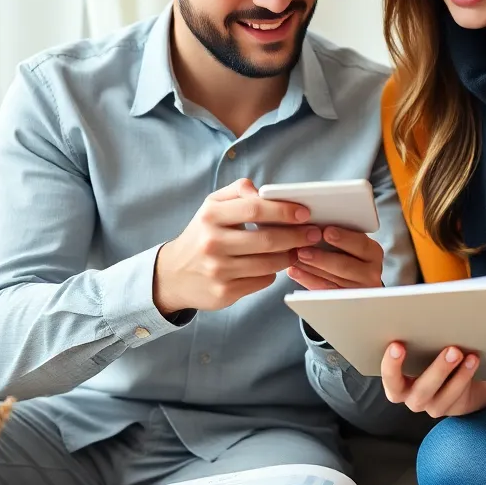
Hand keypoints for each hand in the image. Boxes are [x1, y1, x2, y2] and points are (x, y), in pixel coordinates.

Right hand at [153, 178, 321, 314]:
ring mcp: (218, 271)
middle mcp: (212, 243)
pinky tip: (273, 265)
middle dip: (296, 236)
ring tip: (298, 248)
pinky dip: (273, 273)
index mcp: (210, 216)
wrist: (172, 274)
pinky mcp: (224, 293)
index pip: (255, 209)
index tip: (304, 213)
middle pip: (267, 240)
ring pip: (269, 264)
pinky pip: (262, 281)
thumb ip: (239, 191)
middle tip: (313, 233)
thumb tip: (265, 191)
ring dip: (289, 256)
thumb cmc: (202, 234)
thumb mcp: (212, 205)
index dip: (284, 210)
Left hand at [286, 226, 383, 290]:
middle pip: (345, 265)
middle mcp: (370, 272)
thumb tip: (315, 224)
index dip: (344, 238)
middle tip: (302, 249)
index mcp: (373, 252)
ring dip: (311, 268)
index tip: (327, 231)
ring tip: (295, 258)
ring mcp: (357, 289)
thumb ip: (338, 234)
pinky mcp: (343, 301)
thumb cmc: (348, 253)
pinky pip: (323, 291)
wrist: (354, 279)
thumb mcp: (351, 242)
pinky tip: (295, 271)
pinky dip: (307, 280)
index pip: (361, 244)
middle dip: (322, 257)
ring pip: (332, 280)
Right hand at [380, 343, 485, 417]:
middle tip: (451, 349)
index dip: (391, 364)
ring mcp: (431, 405)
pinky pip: (458, 397)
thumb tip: (416, 312)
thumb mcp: (417, 348)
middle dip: (438, 370)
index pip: (389, 378)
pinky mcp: (450, 407)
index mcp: (395, 382)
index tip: (397, 345)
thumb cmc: (426, 356)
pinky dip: (465, 377)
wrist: (450, 376)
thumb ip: (412, 339)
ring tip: (465, 354)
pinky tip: (472, 360)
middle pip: (421, 391)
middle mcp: (411, 397)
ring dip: (457, 375)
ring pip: (442, 397)